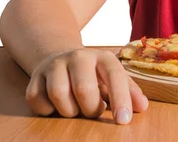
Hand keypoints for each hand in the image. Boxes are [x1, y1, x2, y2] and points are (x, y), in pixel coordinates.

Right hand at [26, 48, 148, 123]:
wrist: (61, 56)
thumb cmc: (94, 74)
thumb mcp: (114, 77)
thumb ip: (130, 91)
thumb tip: (142, 107)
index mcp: (103, 57)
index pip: (115, 76)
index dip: (120, 99)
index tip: (123, 121)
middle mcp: (79, 56)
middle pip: (83, 88)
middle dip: (90, 109)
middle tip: (93, 111)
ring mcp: (55, 65)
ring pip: (58, 94)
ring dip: (69, 111)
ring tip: (76, 108)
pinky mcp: (35, 76)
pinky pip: (37, 100)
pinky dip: (48, 110)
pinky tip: (56, 106)